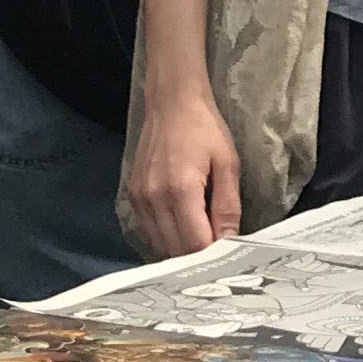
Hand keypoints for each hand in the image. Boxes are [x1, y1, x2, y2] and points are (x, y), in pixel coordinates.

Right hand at [121, 80, 243, 258]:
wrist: (171, 104)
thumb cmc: (204, 129)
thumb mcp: (227, 164)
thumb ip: (227, 206)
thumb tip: (230, 241)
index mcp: (180, 191)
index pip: (194, 243)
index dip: (212, 256)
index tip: (228, 257)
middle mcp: (154, 200)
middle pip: (175, 250)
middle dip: (198, 257)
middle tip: (219, 253)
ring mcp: (139, 200)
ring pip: (160, 244)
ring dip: (181, 249)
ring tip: (203, 238)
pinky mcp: (132, 197)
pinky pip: (149, 231)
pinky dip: (167, 237)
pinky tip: (184, 227)